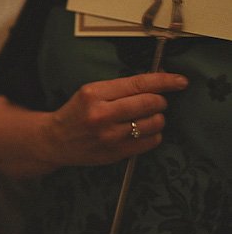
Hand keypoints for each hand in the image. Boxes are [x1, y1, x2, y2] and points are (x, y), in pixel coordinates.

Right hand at [45, 72, 187, 167]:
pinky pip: (151, 141)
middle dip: (159, 101)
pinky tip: (142, 131)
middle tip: (155, 102)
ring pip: (154, 123)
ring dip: (158, 118)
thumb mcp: (90, 92)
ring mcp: (110, 135)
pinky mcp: (116, 152)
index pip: (138, 84)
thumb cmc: (76, 113)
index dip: (164, 81)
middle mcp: (102, 114)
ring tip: (147, 117)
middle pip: (150, 103)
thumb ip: (120, 88)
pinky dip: (153, 134)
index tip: (180, 81)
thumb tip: (156, 82)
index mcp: (94, 93)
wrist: (55, 140)